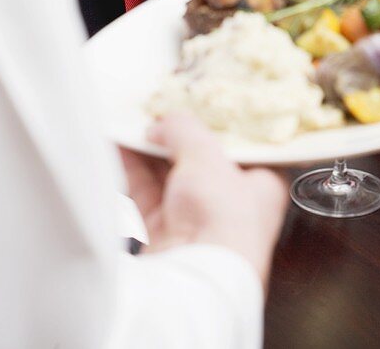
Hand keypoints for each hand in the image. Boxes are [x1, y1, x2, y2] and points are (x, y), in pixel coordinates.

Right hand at [120, 111, 287, 287]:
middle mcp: (230, 202)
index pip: (241, 145)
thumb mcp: (207, 155)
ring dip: (148, 147)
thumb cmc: (223, 220)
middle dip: (174, 134)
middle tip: (156, 109)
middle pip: (199, 157)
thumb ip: (184, 130)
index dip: (217, 122)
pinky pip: (145, 190)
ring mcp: (195, 218)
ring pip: (168, 173)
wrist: (194, 277)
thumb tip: (165, 121)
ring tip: (131, 119)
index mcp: (261, 184)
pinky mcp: (164, 232)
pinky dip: (131, 166)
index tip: (196, 102)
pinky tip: (118, 143)